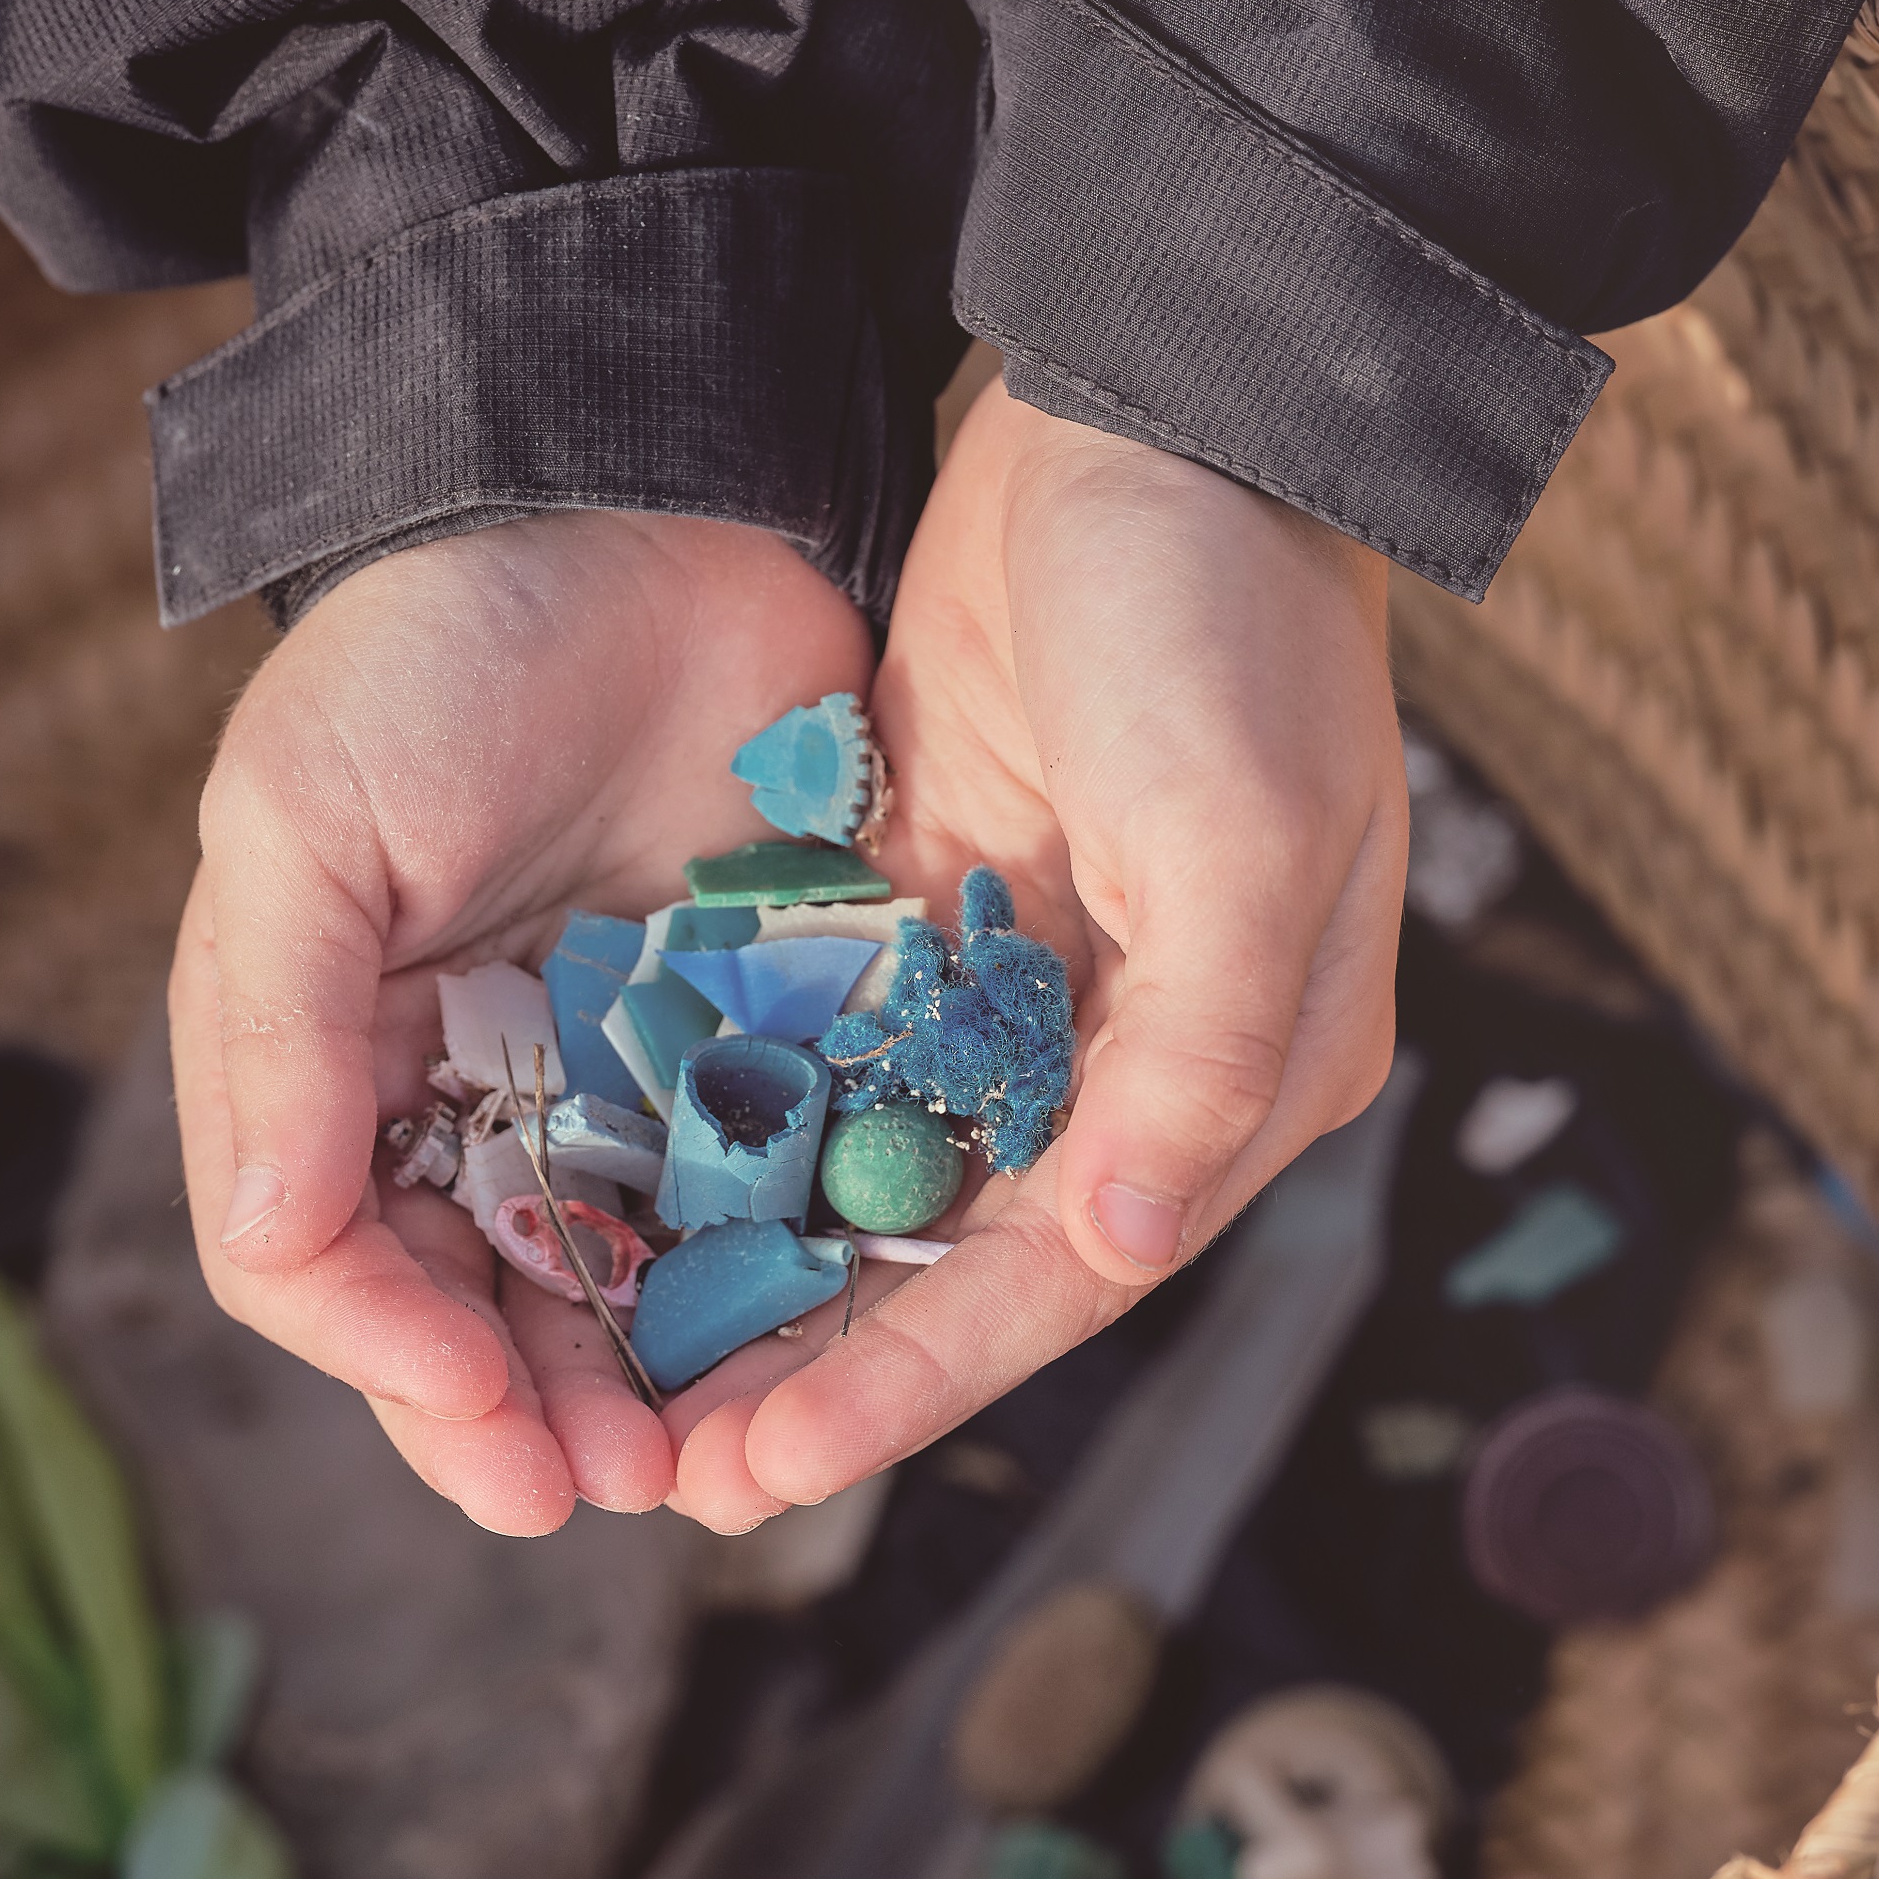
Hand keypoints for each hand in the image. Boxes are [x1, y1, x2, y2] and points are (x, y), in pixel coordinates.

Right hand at [171, 511, 869, 1534]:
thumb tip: (276, 1255)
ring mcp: (605, 1083)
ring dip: (642, 1391)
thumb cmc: (439, 647)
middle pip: (470, 1310)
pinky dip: (756, 1292)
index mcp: (325, 1058)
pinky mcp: (741, 1050)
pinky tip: (792, 1357)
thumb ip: (281, 1043)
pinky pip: (743, 1204)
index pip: (325, 1264)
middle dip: (525, 1416)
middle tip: (602, 1490)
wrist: (657, 494)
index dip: (392, 1361)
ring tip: (693, 1467)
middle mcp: (457, 1095)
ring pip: (609, 1289)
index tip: (480, 1418)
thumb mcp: (309, 827)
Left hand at [663, 378, 1408, 1526]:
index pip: (1062, 1279)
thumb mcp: (1239, 834)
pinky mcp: (938, 918)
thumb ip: (1191, 1058)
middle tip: (669, 1477)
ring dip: (773, 1285)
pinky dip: (752, 1151)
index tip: (771, 1470)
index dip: (914, 1382)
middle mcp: (1140, 1062)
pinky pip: (836, 1074)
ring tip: (635, 1386)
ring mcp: (1036, 993)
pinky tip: (641, 1216)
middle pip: (960, 1265)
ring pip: (884, 1189)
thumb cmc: (1228, 617)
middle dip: (823, 1372)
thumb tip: (1115, 1244)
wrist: (1159, 401)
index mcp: (1243, 1074)